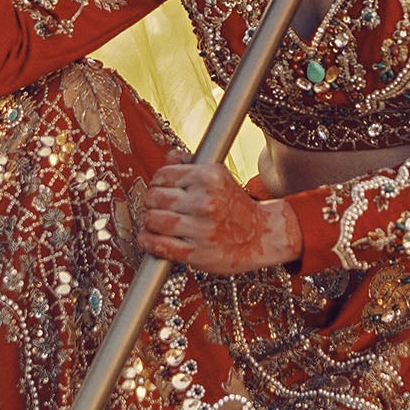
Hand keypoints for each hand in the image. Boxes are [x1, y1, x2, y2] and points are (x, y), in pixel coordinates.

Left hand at [139, 158, 302, 273]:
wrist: (262, 236)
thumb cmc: (237, 207)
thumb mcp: (220, 178)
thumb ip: (192, 165)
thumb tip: (170, 156)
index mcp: (209, 177)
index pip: (163, 174)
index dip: (157, 183)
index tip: (160, 190)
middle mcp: (204, 200)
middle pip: (155, 197)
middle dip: (151, 202)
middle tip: (157, 207)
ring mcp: (200, 228)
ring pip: (153, 219)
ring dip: (149, 222)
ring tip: (155, 223)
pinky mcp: (196, 252)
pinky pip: (158, 244)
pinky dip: (147, 241)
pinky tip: (149, 238)